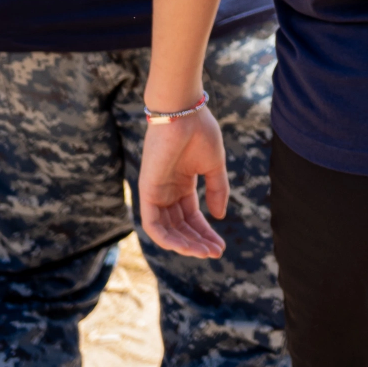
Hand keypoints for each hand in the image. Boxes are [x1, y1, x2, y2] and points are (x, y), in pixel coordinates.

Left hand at [137, 106, 229, 257]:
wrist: (184, 113)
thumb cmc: (199, 132)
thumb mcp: (214, 166)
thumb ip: (217, 190)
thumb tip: (219, 216)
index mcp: (181, 184)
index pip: (191, 216)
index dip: (205, 233)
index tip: (221, 246)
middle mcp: (167, 191)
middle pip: (180, 226)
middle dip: (197, 242)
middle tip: (215, 253)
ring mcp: (156, 192)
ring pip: (166, 230)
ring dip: (185, 244)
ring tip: (205, 252)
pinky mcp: (146, 192)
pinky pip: (153, 224)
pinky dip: (167, 239)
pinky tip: (186, 246)